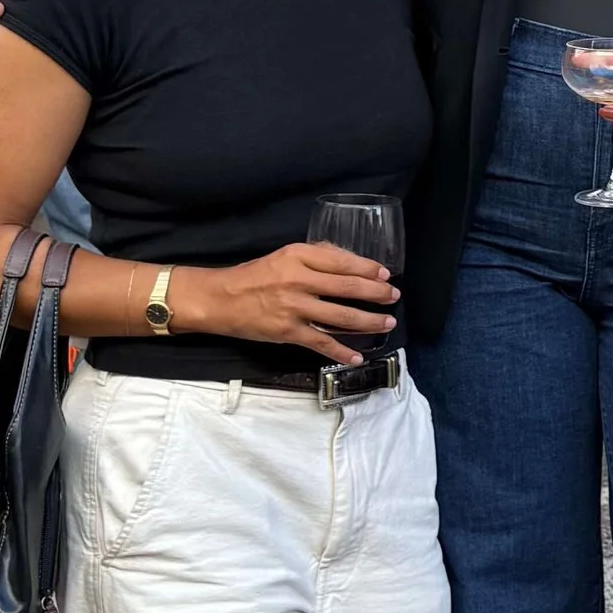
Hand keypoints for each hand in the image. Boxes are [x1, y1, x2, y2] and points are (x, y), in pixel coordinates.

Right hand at [185, 244, 398, 367]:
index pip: (343, 261)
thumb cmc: (254, 276)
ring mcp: (294, 308)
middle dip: (377, 293)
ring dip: (369, 321)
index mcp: (299, 256)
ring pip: (341, 316)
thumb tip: (351, 260)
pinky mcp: (288, 332)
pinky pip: (322, 343)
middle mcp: (299, 280)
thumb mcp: (285, 255)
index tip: (386, 275)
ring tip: (387, 323)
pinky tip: (358, 356)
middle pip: (348, 287)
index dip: (368, 268)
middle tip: (393, 297)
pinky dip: (342, 351)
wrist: (219, 299)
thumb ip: (316, 256)